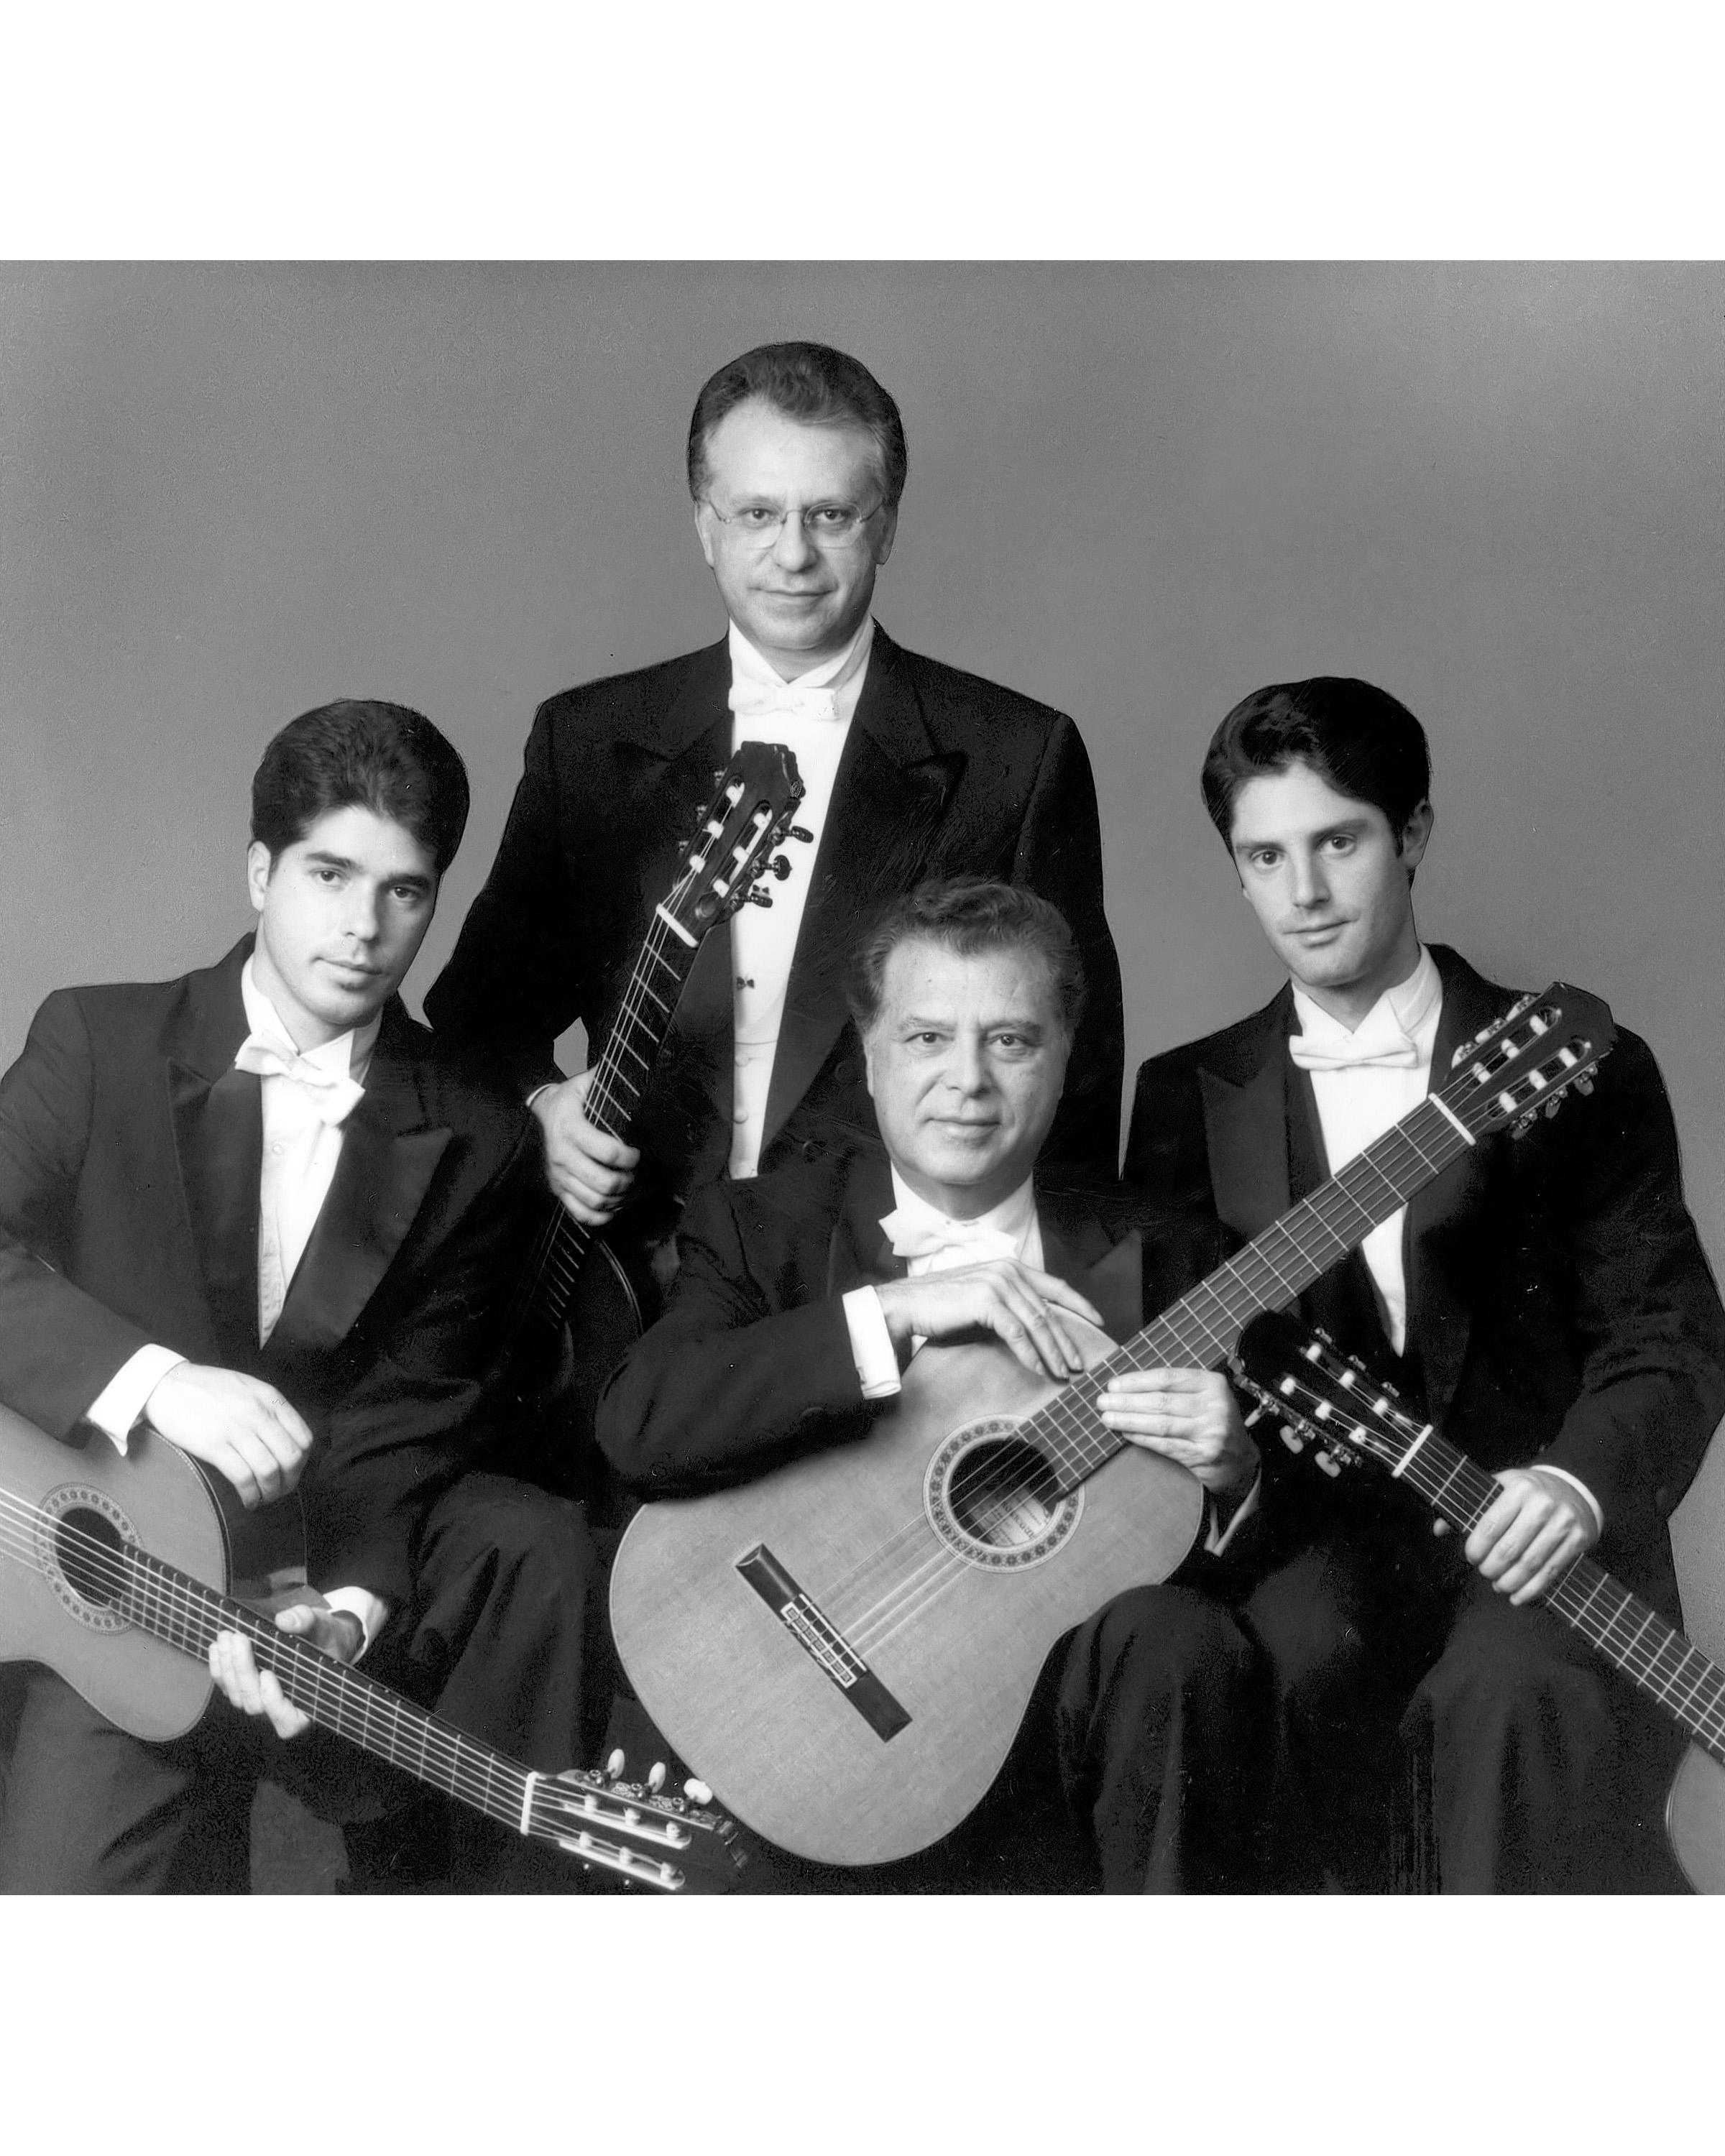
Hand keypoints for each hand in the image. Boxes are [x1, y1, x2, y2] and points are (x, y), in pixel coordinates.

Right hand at [144, 1364, 312, 1508]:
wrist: (167, 1384)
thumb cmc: (207, 1388)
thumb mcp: (247, 1388)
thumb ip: (268, 1409)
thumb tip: (286, 1439)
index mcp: (269, 1399)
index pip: (303, 1437)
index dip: (303, 1463)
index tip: (292, 1473)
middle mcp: (258, 1413)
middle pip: (291, 1457)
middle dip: (290, 1482)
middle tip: (280, 1492)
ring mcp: (237, 1429)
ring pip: (269, 1470)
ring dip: (271, 1492)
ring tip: (264, 1499)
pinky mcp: (214, 1445)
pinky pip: (243, 1477)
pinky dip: (250, 1494)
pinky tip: (248, 1500)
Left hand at [209, 1594, 363, 1740]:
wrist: (319, 1638)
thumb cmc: (325, 1638)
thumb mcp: (323, 1626)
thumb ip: (307, 1622)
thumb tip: (285, 1621)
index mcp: (308, 1702)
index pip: (288, 1721)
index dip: (274, 1702)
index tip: (268, 1674)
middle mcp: (281, 1709)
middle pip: (254, 1704)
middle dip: (243, 1670)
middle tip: (238, 1638)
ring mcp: (261, 1701)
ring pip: (237, 1697)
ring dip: (227, 1667)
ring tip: (226, 1637)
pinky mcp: (246, 1689)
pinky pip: (227, 1687)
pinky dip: (219, 1667)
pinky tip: (217, 1647)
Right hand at [533, 1071, 639, 1226]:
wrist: (541, 1113)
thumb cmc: (570, 1099)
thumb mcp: (585, 1084)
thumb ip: (607, 1080)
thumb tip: (637, 1074)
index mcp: (570, 1128)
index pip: (608, 1152)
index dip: (630, 1157)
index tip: (637, 1153)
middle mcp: (562, 1155)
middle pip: (604, 1183)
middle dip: (628, 1181)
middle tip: (636, 1173)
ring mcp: (559, 1175)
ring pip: (595, 1201)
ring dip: (619, 1199)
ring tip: (629, 1188)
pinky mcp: (558, 1189)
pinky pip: (580, 1213)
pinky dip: (601, 1216)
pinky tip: (614, 1206)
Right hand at [875, 1260, 1104, 1381]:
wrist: (907, 1305)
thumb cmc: (942, 1306)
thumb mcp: (982, 1298)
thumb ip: (1009, 1303)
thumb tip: (1035, 1327)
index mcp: (1010, 1266)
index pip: (1055, 1285)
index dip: (1079, 1303)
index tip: (1098, 1320)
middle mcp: (1008, 1271)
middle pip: (1049, 1310)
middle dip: (1067, 1339)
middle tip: (1081, 1363)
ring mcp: (997, 1284)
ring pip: (1037, 1323)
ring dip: (1053, 1352)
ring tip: (1063, 1372)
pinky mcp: (986, 1301)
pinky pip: (1017, 1332)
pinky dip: (1030, 1354)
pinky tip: (1037, 1369)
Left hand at [1097, 1368, 1259, 1494]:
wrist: (1241, 1459)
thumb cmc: (1215, 1422)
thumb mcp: (1205, 1396)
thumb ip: (1177, 1389)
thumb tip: (1130, 1386)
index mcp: (1212, 1383)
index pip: (1167, 1378)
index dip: (1136, 1381)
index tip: (1113, 1384)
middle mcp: (1214, 1405)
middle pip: (1161, 1401)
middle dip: (1127, 1401)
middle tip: (1103, 1401)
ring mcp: (1210, 1431)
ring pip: (1161, 1423)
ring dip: (1129, 1420)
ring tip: (1107, 1417)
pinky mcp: (1203, 1454)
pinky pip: (1165, 1444)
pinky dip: (1142, 1438)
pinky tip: (1125, 1433)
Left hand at [1456, 1466, 1598, 1603]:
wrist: (1573, 1489)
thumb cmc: (1527, 1493)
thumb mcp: (1499, 1488)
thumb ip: (1469, 1507)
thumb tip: (1438, 1529)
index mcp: (1519, 1487)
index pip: (1490, 1526)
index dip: (1476, 1549)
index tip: (1471, 1557)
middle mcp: (1543, 1504)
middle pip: (1509, 1549)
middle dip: (1491, 1568)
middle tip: (1485, 1572)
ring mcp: (1563, 1523)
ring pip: (1530, 1564)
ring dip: (1509, 1582)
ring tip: (1499, 1585)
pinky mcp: (1578, 1540)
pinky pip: (1551, 1572)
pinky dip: (1532, 1590)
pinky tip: (1518, 1597)